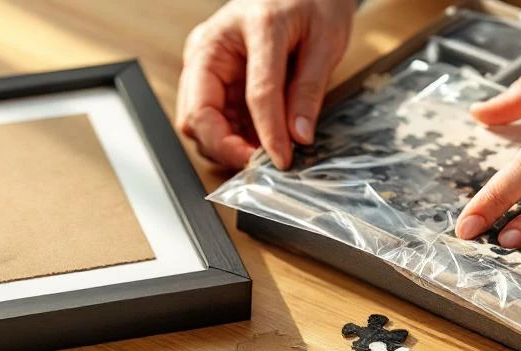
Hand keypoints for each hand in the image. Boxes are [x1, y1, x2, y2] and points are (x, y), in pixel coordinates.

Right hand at [177, 0, 356, 169]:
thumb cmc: (311, 1)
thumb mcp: (325, 40)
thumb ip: (310, 90)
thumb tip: (299, 136)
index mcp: (248, 27)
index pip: (255, 94)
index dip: (269, 134)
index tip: (283, 160)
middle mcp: (211, 46)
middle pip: (198, 115)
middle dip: (226, 148)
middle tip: (259, 165)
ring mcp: (203, 64)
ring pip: (195, 123)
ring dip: (222, 147)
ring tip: (258, 154)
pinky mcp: (207, 80)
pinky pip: (207, 120)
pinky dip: (225, 139)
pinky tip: (251, 143)